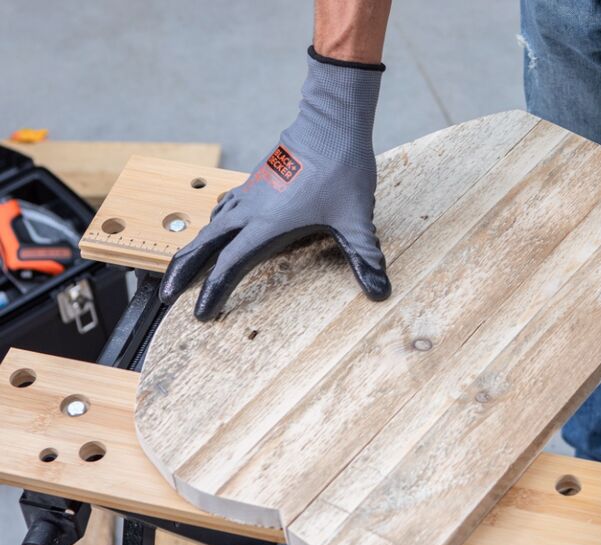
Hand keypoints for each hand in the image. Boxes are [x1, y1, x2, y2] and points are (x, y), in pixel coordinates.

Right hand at [159, 47, 389, 320]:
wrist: (332, 122)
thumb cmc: (343, 169)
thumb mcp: (358, 220)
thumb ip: (366, 258)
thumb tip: (381, 293)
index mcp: (266, 225)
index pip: (229, 266)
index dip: (213, 293)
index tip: (201, 315)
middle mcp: (250, 209)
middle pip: (203, 244)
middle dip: (183, 271)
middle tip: (166, 296)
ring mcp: (251, 192)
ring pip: (210, 223)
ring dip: (195, 247)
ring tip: (186, 266)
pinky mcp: (257, 180)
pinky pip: (225, 206)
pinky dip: (214, 222)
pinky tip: (219, 224)